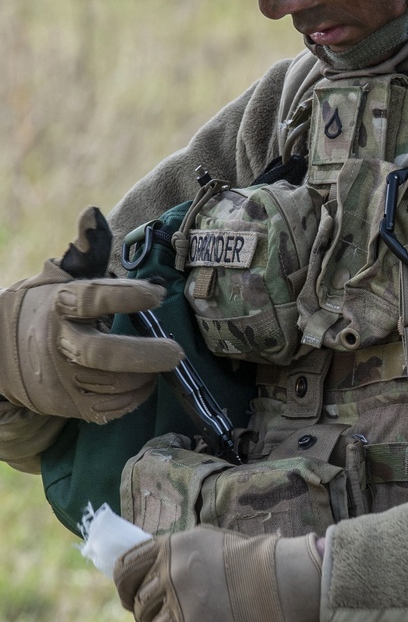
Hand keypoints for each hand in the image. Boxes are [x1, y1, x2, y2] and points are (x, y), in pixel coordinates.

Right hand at [0, 208, 182, 422]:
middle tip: (176, 352)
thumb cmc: (50, 307)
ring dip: (145, 377)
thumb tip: (92, 212)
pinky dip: (133, 399)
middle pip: (101, 355)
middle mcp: (58, 343)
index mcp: (60, 305)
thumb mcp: (63, 275)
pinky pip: (109, 409)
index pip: (91, 299)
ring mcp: (62, 378)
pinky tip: (145, 383)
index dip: (125, 296)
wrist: (5, 353)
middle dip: (143, 355)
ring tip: (164, 363)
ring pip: (110, 384)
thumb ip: (86, 247)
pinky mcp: (70, 405)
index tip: (156, 294)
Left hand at [114, 527, 322, 621]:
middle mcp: (168, 577)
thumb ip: (176, 553)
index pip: (125, 569)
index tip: (127, 599)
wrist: (285, 585)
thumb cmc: (253, 560)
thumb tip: (150, 568)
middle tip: (173, 617)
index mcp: (170, 549)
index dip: (123, 587)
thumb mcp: (208, 539)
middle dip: (151, 613)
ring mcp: (179, 610)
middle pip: (139, 605)